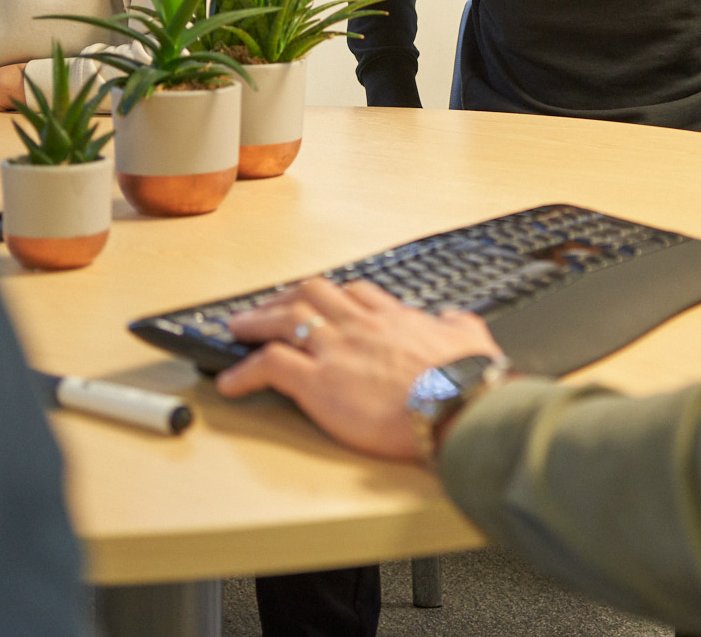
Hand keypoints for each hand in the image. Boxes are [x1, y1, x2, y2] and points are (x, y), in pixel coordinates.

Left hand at [215, 278, 504, 460]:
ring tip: (237, 330)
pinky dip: (244, 372)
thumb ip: (458, 326)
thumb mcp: (471, 339)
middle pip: (312, 293)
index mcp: (395, 318)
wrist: (458, 406)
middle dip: (286, 298)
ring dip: (256, 322)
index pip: (356, 294)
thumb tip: (455, 321)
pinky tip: (230, 383)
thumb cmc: (467, 381)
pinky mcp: (318, 382)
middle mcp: (361, 326)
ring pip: (284, 320)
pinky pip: (269, 366)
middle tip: (268, 308)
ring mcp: (336, 350)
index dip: (334, 295)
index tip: (322, 300)